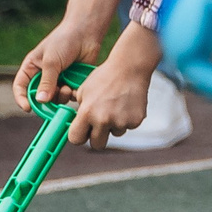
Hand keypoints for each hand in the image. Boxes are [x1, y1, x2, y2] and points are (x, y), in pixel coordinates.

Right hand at [14, 0, 125, 111]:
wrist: (86, 33)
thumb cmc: (64, 41)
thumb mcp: (51, 62)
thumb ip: (47, 82)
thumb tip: (41, 101)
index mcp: (31, 68)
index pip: (20, 87)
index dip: (22, 99)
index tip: (27, 109)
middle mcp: (43, 76)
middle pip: (38, 98)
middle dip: (46, 101)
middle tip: (53, 99)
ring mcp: (57, 80)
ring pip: (55, 99)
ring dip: (61, 96)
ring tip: (67, 87)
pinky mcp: (71, 83)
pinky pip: (69, 96)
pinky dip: (72, 93)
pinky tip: (75, 84)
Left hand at [60, 34, 159, 149]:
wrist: (130, 67)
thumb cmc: (104, 77)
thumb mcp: (84, 90)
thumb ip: (80, 110)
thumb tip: (77, 125)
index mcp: (87, 112)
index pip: (76, 139)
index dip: (78, 136)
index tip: (82, 132)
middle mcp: (103, 120)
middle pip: (97, 145)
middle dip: (97, 137)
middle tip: (100, 124)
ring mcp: (121, 122)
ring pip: (115, 134)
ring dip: (114, 125)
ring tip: (116, 105)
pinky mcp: (136, 121)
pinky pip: (128, 126)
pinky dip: (127, 119)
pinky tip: (126, 104)